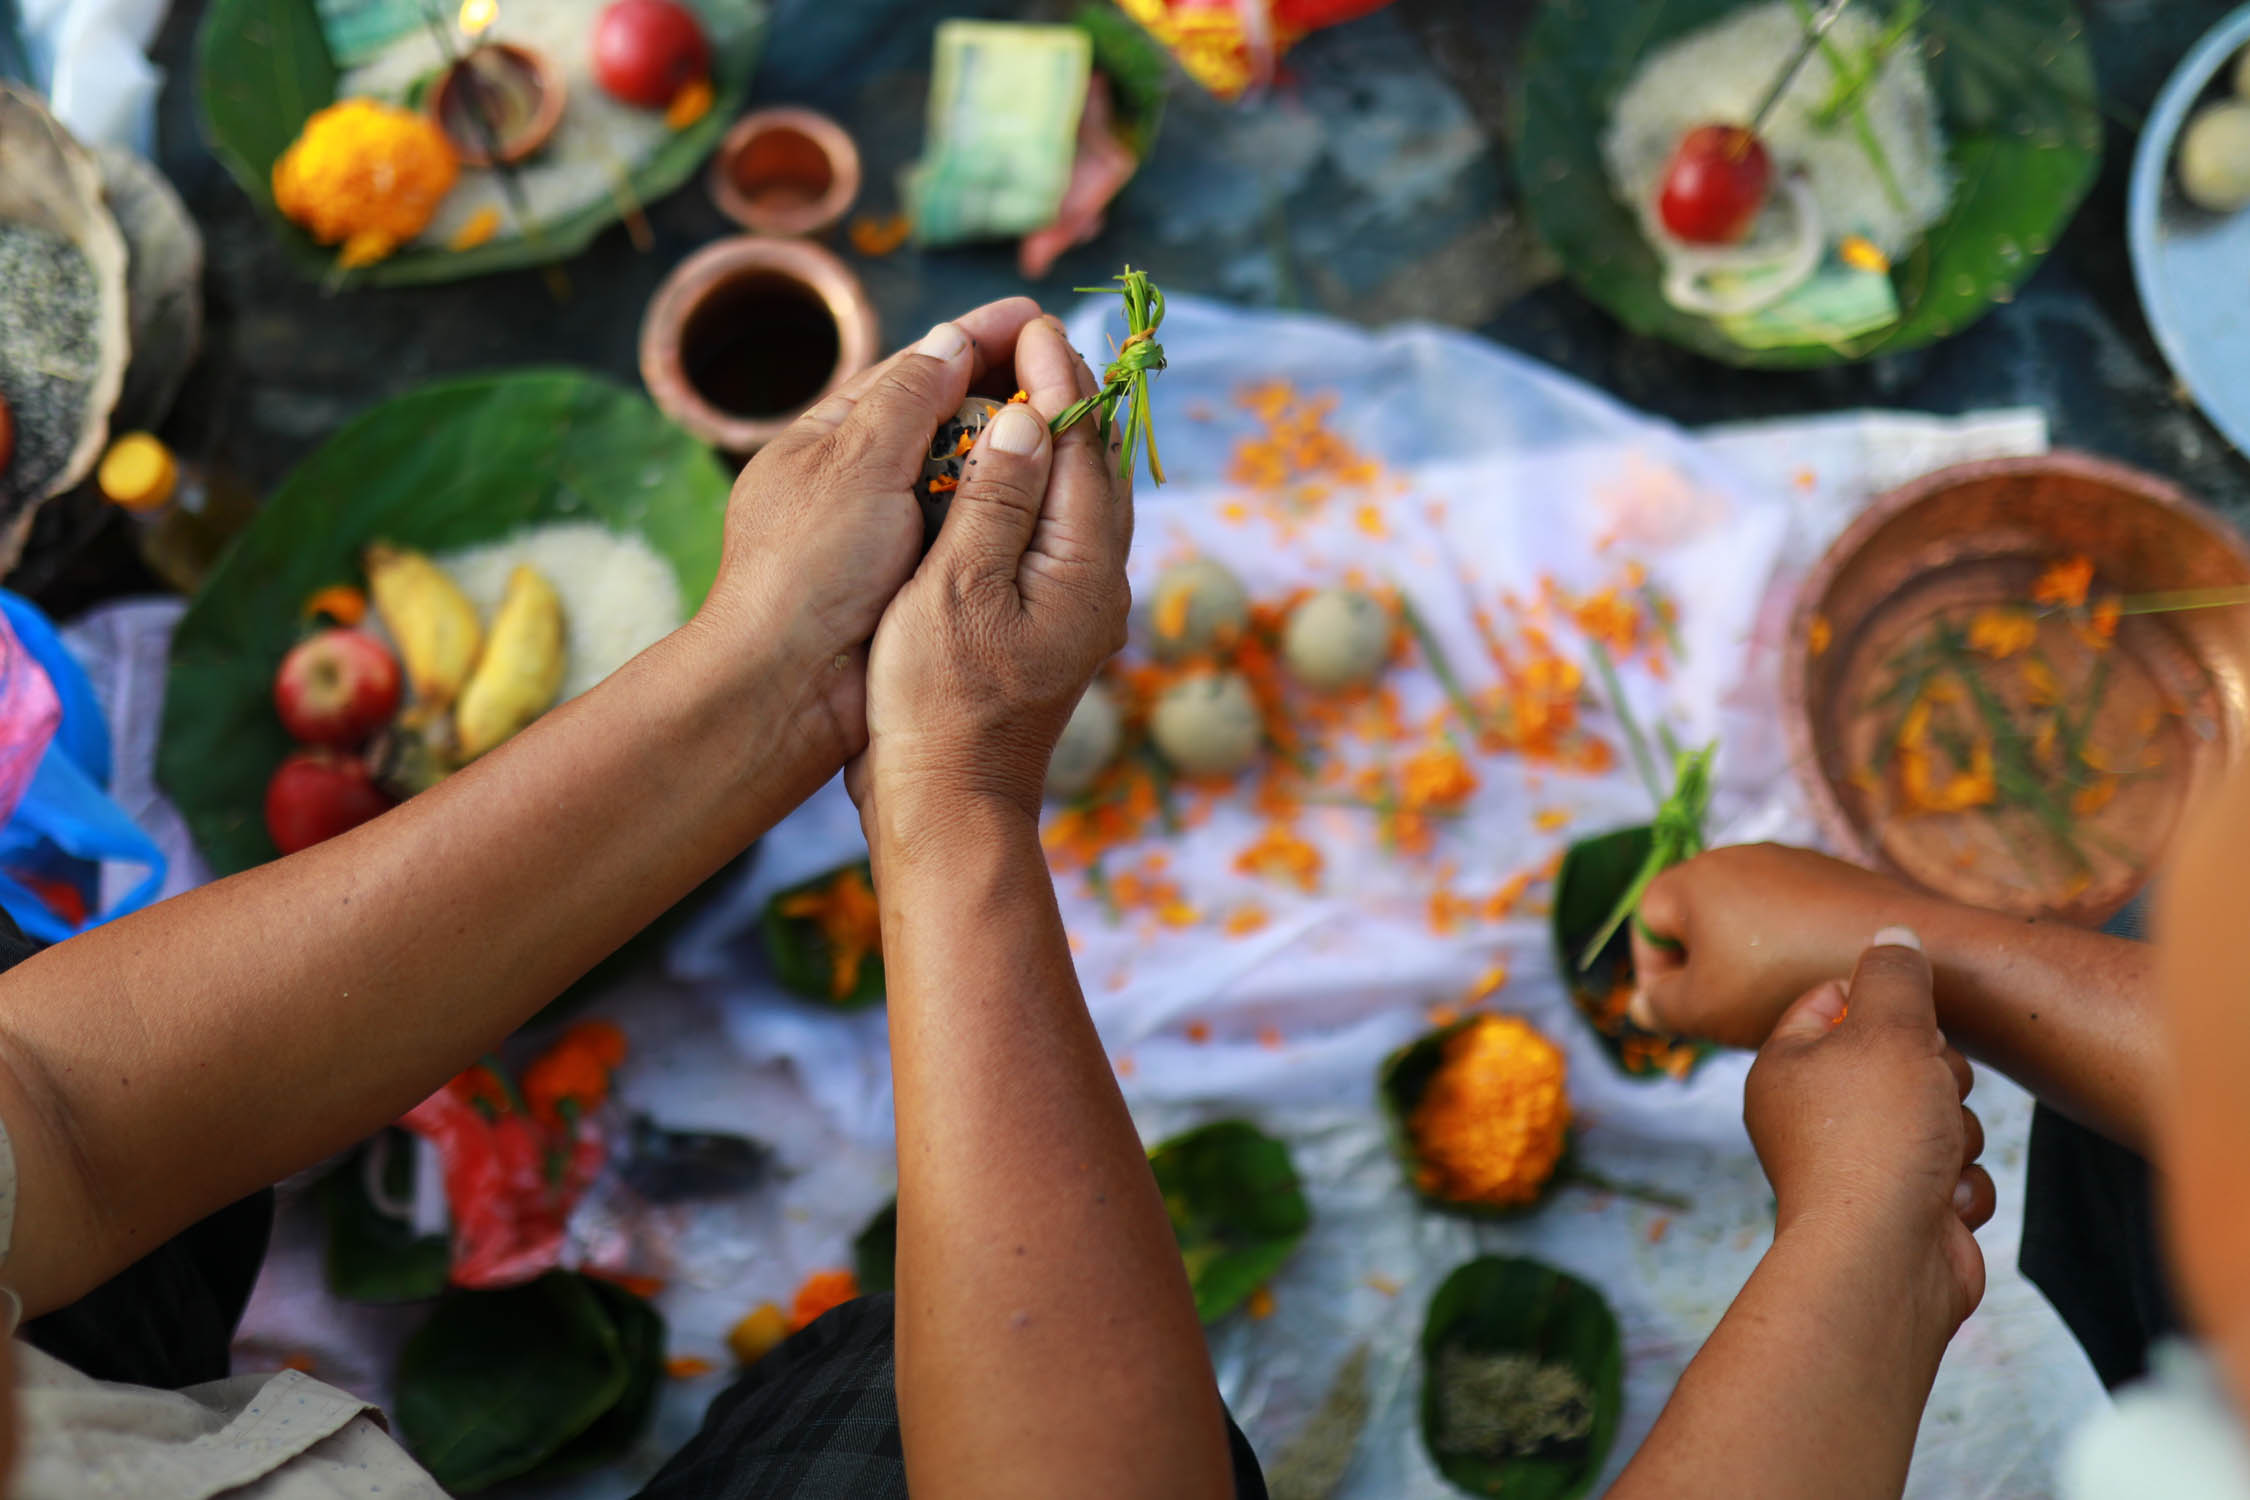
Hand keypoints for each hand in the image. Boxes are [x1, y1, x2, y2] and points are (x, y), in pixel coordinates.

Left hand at [699, 297, 1043, 770]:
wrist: (787, 686)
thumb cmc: (806, 569)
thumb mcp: (854, 466)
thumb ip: (907, 401)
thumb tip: (952, 342)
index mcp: (830, 438)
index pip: (911, 369)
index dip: (974, 339)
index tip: (1032, 316)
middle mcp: (858, 479)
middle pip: (941, 418)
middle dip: (1000, 388)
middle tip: (1066, 365)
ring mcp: (886, 533)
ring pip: (961, 476)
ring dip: (1008, 450)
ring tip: (1069, 424)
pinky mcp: (911, 581)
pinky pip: (968, 529)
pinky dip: (1003, 508)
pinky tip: (1046, 495)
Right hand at [849, 316, 1131, 846]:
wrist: (947, 805)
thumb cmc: (938, 703)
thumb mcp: (955, 591)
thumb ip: (995, 502)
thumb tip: (1028, 420)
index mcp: (1085, 567)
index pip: (1085, 446)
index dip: (1059, 379)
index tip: (1031, 325)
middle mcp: (1100, 583)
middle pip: (1099, 467)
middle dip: (1068, 397)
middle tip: (1029, 338)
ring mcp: (1081, 608)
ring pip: (1084, 499)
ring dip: (1057, 439)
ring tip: (1021, 386)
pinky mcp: (1054, 626)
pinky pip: (1060, 531)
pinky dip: (1039, 486)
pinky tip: (1005, 473)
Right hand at [1630, 844, 1932, 1047]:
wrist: (1891, 955)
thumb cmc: (1785, 982)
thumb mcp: (1704, 1010)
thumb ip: (1660, 1008)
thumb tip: (1646, 1005)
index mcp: (1697, 876)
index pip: (1647, 919)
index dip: (1656, 972)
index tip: (1684, 1010)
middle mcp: (1740, 856)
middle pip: (1697, 916)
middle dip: (1705, 967)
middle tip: (1727, 1013)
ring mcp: (1792, 862)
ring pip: (1747, 918)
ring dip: (1749, 961)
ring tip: (1775, 1003)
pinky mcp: (1835, 876)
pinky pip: (1792, 916)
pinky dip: (1792, 949)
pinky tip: (1815, 983)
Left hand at [1745, 930, 1994, 1332]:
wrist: (1886, 1258)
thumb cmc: (1874, 1137)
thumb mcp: (1888, 1028)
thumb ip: (1895, 974)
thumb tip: (1894, 937)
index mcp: (1785, 1068)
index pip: (1833, 1002)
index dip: (1883, 1004)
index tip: (1905, 1023)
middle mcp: (1813, 1118)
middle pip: (1898, 1059)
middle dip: (1933, 1075)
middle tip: (1925, 1091)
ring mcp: (1859, 1167)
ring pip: (1936, 1117)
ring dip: (1953, 1133)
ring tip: (1931, 1156)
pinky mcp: (1904, 1210)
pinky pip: (1953, 1174)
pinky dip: (1958, 1186)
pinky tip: (1941, 1202)